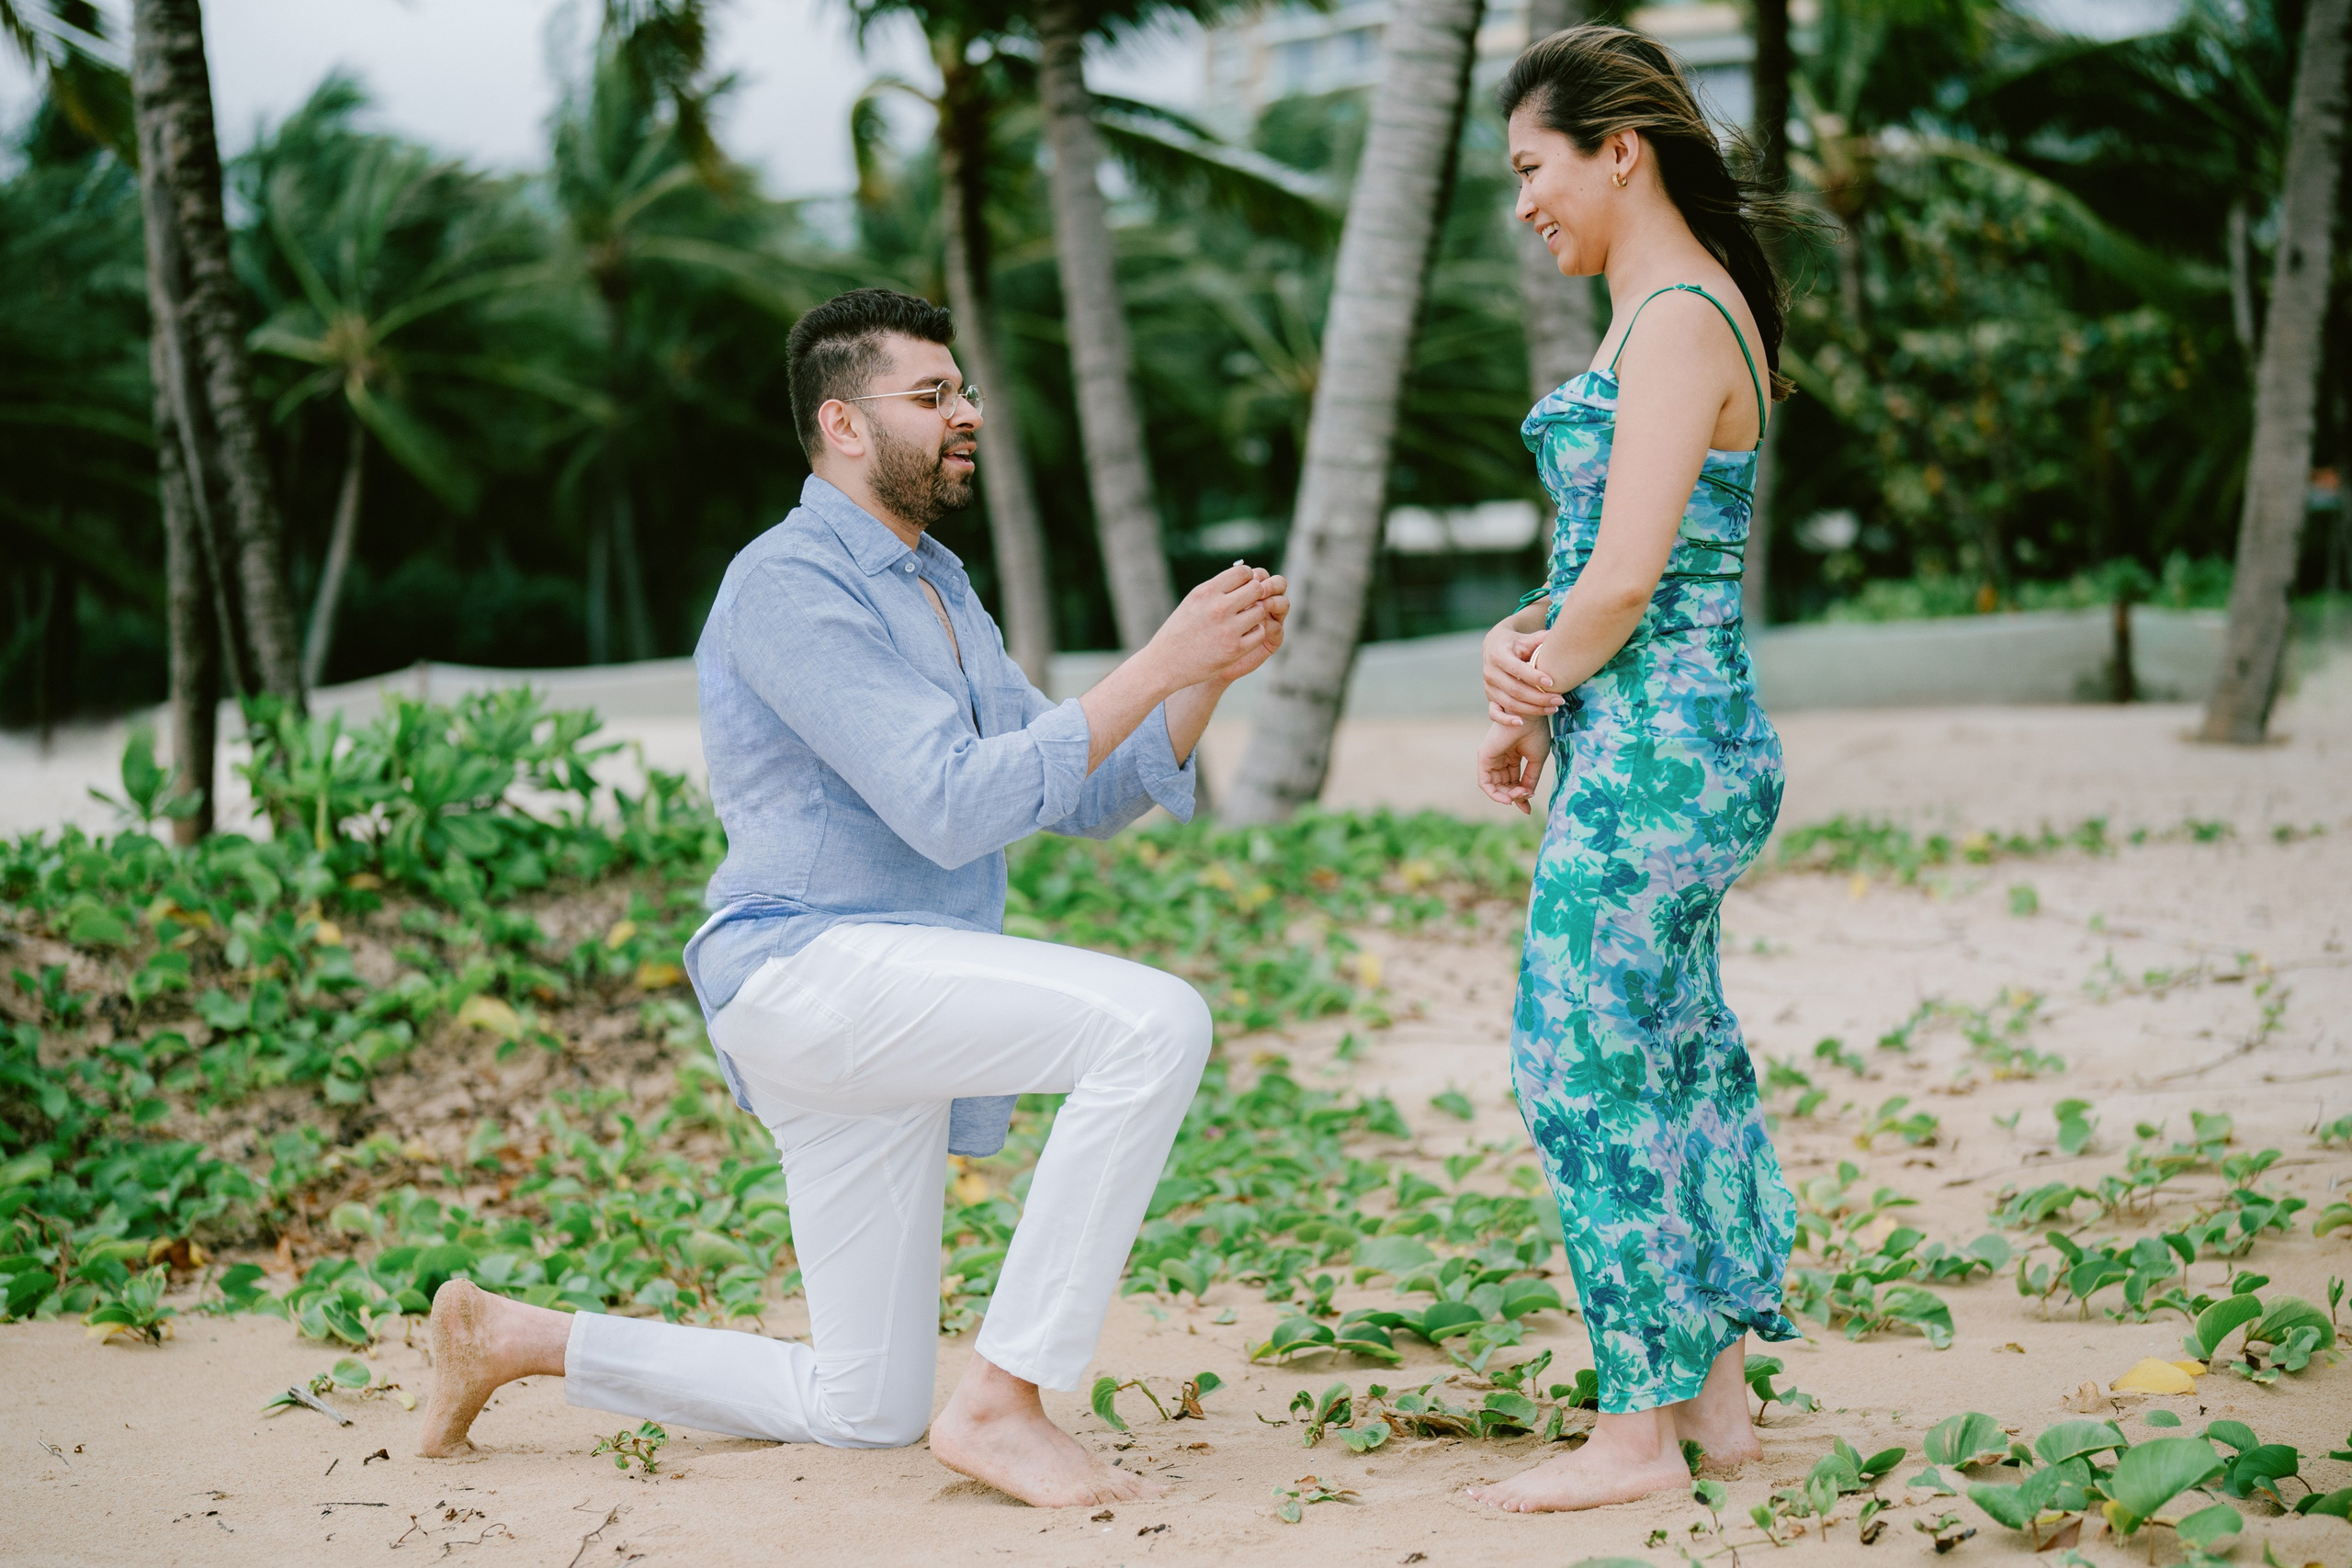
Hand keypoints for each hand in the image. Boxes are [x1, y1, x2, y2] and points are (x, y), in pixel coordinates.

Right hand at [1148, 564, 1281, 690]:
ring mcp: (1228, 629)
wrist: (1166, 662)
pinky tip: (1243, 635)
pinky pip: (1260, 632)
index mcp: (1206, 592)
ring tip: (1244, 621)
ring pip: (1260, 610)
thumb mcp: (1193, 601)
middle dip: (1255, 595)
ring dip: (1255, 615)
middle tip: (1248, 604)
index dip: (1248, 578)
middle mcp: (1218, 608)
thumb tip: (1247, 575)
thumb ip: (1218, 589)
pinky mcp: (1235, 649)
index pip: (1243, 572)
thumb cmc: (1181, 630)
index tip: (1243, 588)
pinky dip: (1255, 633)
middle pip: (1256, 589)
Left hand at [1476, 720, 1550, 814]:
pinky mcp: (1484, 756)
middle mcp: (1500, 757)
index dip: (1520, 797)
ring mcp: (1491, 757)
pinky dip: (1494, 793)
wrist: (1530, 716)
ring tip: (1520, 795)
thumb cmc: (1535, 733)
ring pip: (1494, 786)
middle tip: (1526, 797)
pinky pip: (1485, 782)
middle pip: (1504, 786)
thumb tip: (1527, 797)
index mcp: (1512, 756)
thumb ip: (1530, 779)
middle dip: (1514, 796)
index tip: (1528, 809)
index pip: (1513, 782)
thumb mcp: (1536, 761)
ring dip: (1507, 795)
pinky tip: (1507, 798)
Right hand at [1484, 620, 1561, 725]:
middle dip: (1539, 697)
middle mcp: (1490, 672)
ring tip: (1553, 709)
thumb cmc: (1516, 643)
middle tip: (1560, 700)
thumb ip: (1540, 639)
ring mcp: (1488, 687)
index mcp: (1498, 655)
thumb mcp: (1526, 638)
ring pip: (1510, 703)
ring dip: (1532, 710)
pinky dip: (1506, 720)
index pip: (1517, 669)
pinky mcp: (1489, 698)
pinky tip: (1521, 723)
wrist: (1494, 647)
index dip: (1534, 677)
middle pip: (1516, 690)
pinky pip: (1494, 713)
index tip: (1552, 682)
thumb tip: (1555, 636)